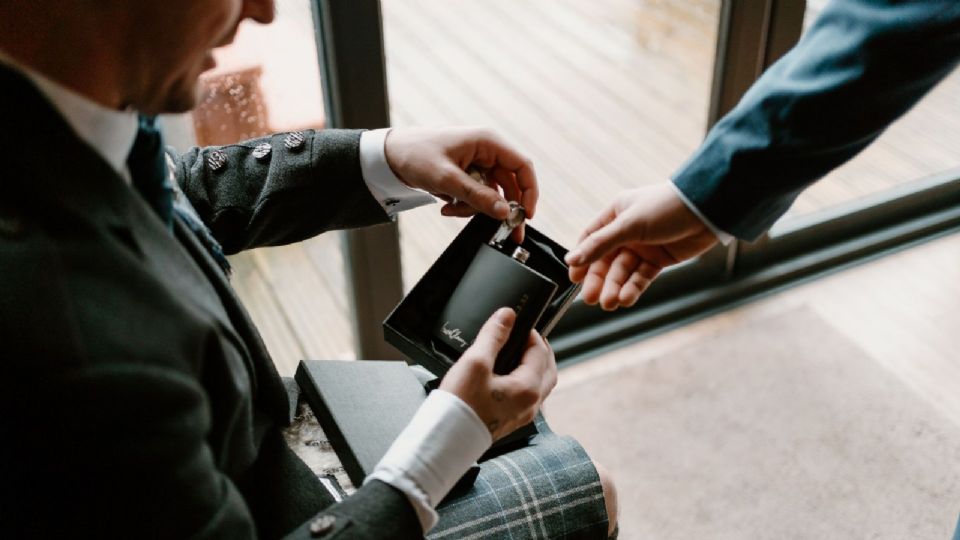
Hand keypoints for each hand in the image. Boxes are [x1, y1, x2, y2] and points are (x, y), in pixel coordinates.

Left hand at [384, 127, 537, 241]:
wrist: (388, 155)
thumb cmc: (415, 155)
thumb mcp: (446, 179)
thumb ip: (477, 196)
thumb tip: (505, 212)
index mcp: (487, 142)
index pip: (522, 166)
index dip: (529, 192)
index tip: (525, 215)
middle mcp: (487, 151)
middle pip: (510, 185)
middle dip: (502, 209)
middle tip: (507, 233)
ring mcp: (478, 164)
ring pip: (492, 195)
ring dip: (475, 208)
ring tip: (451, 210)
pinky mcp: (468, 175)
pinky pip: (477, 196)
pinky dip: (465, 206)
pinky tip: (446, 206)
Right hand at [440, 308, 556, 440]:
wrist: (446, 439)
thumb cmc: (460, 405)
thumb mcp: (476, 362)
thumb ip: (494, 336)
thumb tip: (507, 315)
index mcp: (528, 388)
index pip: (539, 351)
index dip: (530, 333)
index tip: (516, 322)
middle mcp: (531, 404)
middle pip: (548, 369)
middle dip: (540, 349)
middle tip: (526, 335)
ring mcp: (522, 415)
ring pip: (541, 384)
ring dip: (536, 365)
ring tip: (519, 352)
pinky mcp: (511, 421)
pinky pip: (529, 396)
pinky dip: (527, 380)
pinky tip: (509, 375)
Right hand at [564, 183, 718, 310]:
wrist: (707, 210)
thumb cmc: (666, 207)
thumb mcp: (629, 224)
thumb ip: (600, 244)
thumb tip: (571, 259)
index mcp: (616, 214)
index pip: (590, 239)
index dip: (582, 258)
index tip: (574, 278)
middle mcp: (627, 231)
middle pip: (606, 260)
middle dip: (599, 280)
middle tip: (591, 299)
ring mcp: (643, 246)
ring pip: (623, 272)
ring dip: (615, 287)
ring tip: (610, 303)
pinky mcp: (659, 259)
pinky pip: (641, 277)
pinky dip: (633, 288)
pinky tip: (626, 299)